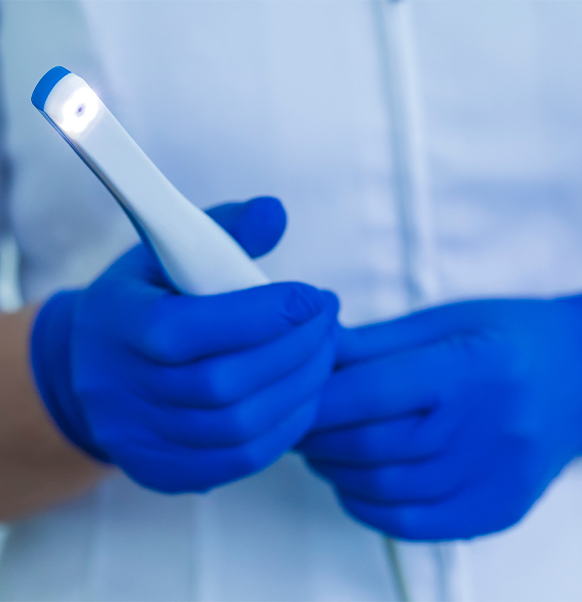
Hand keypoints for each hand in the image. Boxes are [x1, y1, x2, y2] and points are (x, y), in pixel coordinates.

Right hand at [31, 197, 338, 492]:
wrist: (87, 369)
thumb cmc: (141, 302)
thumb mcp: (165, 252)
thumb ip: (223, 229)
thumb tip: (276, 213)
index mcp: (118, 324)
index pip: (189, 329)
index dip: (261, 315)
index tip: (312, 296)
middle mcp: (120, 390)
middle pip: (222, 384)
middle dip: (294, 351)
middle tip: (328, 322)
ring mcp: (139, 439)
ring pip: (238, 428)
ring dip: (298, 390)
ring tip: (324, 355)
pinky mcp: (162, 471)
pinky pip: (239, 460)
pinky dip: (284, 428)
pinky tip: (303, 395)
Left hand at [298, 297, 581, 539]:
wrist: (580, 377)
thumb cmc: (508, 338)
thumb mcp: (442, 321)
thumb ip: (373, 343)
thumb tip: (313, 352)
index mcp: (470, 367)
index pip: (369, 393)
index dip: (316, 400)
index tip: (292, 397)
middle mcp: (487, 426)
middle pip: (371, 445)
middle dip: (316, 437)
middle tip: (296, 424)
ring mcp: (496, 476)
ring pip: (385, 489)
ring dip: (335, 471)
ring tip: (319, 450)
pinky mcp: (498, 510)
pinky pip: (415, 524)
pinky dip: (368, 508)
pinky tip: (353, 484)